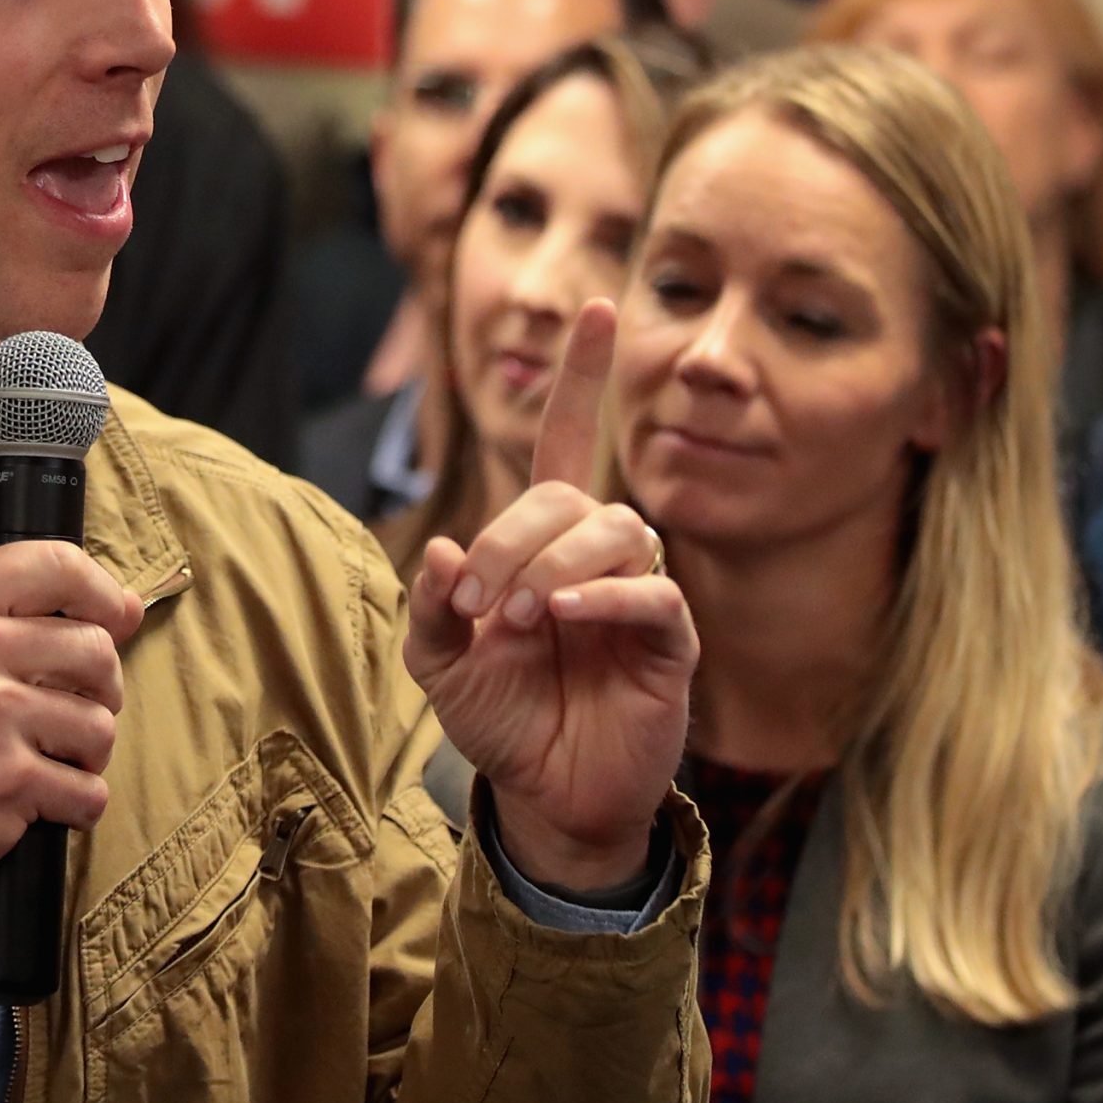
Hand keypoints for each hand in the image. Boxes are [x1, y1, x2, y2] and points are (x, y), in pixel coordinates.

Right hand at [0, 541, 142, 951]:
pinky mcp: (7, 779)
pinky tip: (32, 802)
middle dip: (99, 690)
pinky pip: (90, 790)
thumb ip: (13, 614)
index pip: (58, 564)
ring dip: (86, 756)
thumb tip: (126, 609)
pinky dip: (73, 807)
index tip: (115, 620)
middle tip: (61, 716)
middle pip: (97, 650)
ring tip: (40, 762)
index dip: (104, 593)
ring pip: (101, 725)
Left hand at [403, 300, 697, 891]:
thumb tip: (440, 551)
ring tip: (520, 618)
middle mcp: (596, 554)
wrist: (544, 795)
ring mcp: (638, 594)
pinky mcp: (671, 644)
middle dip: (513, 538)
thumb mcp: (437, 663)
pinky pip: (653, 596)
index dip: (582, 378)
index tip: (600, 306)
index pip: (567, 443)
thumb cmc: (499, 714)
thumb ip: (431, 608)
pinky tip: (565, 619)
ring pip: (617, 533)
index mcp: (543, 541)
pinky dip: (606, 599)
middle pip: (571, 498)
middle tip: (481, 603)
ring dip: (556, 564)